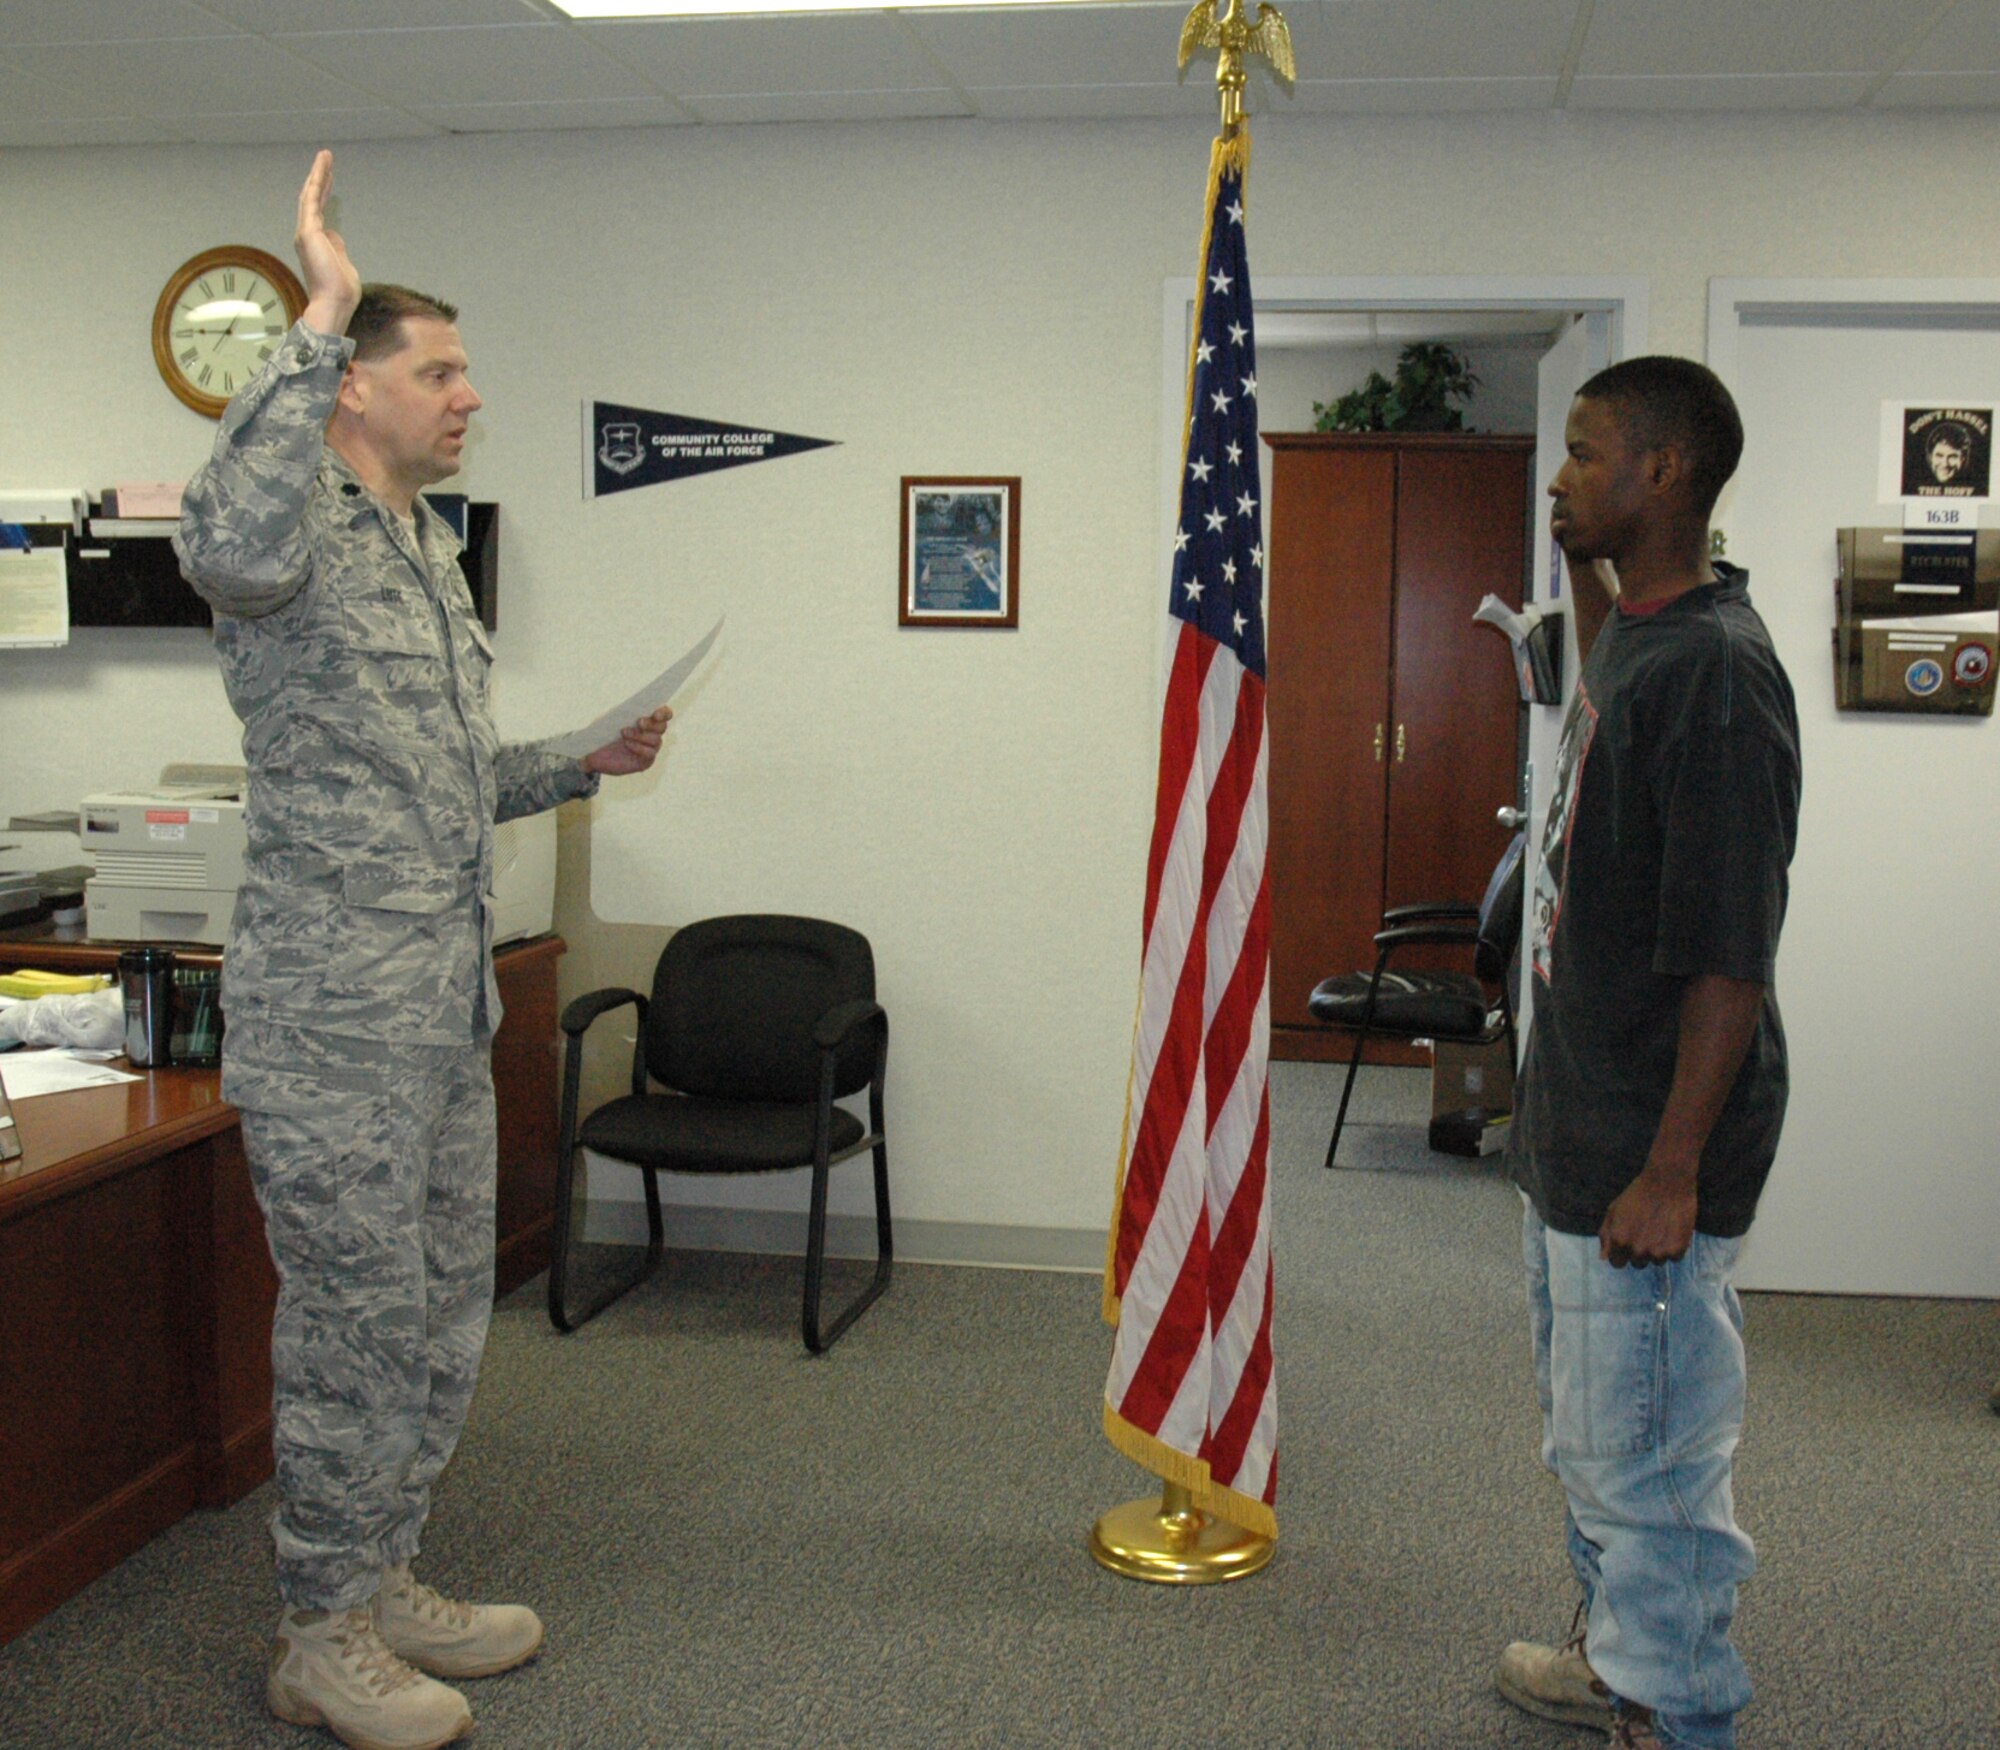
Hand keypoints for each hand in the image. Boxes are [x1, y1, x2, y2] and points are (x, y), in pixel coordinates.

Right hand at [295, 149, 361, 332]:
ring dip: (318, 174)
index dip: (324, 193)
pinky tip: (323, 167)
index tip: (329, 178)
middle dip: (319, 178)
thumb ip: (337, 247)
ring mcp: (306, 232)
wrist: (334, 304)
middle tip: (325, 159)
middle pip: (312, 199)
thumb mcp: (343, 263)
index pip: (319, 211)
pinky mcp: (308, 232)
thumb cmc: (341, 291)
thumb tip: (335, 236)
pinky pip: (311, 200)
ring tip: (325, 156)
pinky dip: (317, 182)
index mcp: (316, 242)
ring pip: (311, 195)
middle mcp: (307, 235)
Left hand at [582, 707, 671, 776]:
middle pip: (662, 727)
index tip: (656, 714)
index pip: (664, 714)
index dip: (664, 713)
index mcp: (647, 719)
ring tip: (624, 733)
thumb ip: (623, 712)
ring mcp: (649, 749)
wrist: (592, 752)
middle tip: (639, 722)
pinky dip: (639, 748)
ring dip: (641, 735)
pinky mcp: (645, 762)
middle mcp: (652, 734)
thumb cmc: (602, 731)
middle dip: (651, 724)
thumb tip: (633, 708)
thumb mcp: (609, 718)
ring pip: (656, 740)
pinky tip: (627, 744)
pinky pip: (649, 754)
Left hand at [1598, 1160, 1696, 1266]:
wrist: (1667, 1182)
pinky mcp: (1676, 1250)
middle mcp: (1637, 1250)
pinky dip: (1674, 1247)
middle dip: (1640, 1250)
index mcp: (1619, 1241)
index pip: (1617, 1263)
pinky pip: (1673, 1257)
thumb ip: (1606, 1235)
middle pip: (1637, 1263)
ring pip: (1656, 1261)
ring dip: (1658, 1249)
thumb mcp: (1613, 1210)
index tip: (1629, 1242)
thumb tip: (1604, 1258)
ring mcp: (1657, 1253)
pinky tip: (1672, 1229)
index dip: (1622, 1253)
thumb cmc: (1638, 1194)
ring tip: (1660, 1227)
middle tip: (1647, 1230)